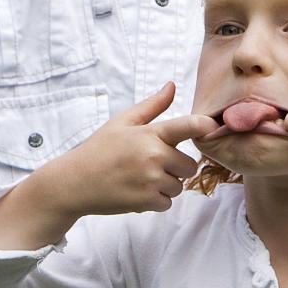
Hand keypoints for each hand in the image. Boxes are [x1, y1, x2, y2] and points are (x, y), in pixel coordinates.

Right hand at [22, 83, 214, 222]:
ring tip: (141, 178)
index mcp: (150, 133)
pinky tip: (137, 191)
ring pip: (179, 186)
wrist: (74, 182)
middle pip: (189, 165)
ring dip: (166, 185)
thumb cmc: (99, 149)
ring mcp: (151, 180)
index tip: (213, 128)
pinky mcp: (147, 202)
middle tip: (152, 164)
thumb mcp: (122, 121)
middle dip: (176, 166)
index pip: (188, 126)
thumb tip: (173, 85)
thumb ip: (152, 106)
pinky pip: (167, 202)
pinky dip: (156, 200)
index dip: (206, 127)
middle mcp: (154, 156)